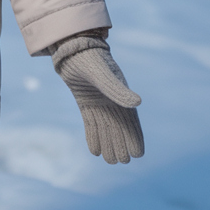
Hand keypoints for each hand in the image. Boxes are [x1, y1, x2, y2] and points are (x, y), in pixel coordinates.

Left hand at [52, 34, 143, 163]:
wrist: (71, 48)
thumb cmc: (90, 58)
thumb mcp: (103, 75)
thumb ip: (117, 90)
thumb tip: (137, 103)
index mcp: (120, 95)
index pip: (131, 121)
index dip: (135, 138)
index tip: (137, 154)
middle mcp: (111, 100)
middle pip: (119, 128)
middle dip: (121, 144)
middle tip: (121, 161)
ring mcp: (97, 101)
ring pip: (105, 127)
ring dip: (108, 143)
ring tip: (110, 160)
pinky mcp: (84, 101)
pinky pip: (91, 122)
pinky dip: (94, 136)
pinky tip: (95, 151)